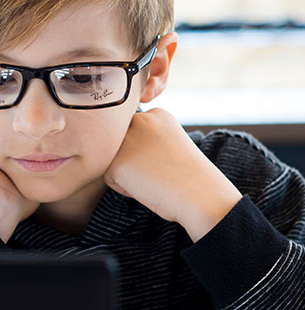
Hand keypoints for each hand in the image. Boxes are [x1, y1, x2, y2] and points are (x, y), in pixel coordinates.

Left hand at [103, 108, 242, 241]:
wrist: (201, 195)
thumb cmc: (190, 178)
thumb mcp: (170, 145)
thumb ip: (147, 139)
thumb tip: (123, 148)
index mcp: (157, 114)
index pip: (133, 133)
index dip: (145, 153)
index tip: (165, 162)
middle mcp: (139, 119)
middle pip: (119, 143)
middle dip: (132, 160)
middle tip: (158, 171)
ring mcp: (126, 139)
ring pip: (111, 159)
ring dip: (126, 173)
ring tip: (152, 179)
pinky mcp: (116, 161)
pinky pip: (109, 177)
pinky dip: (123, 188)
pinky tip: (145, 187)